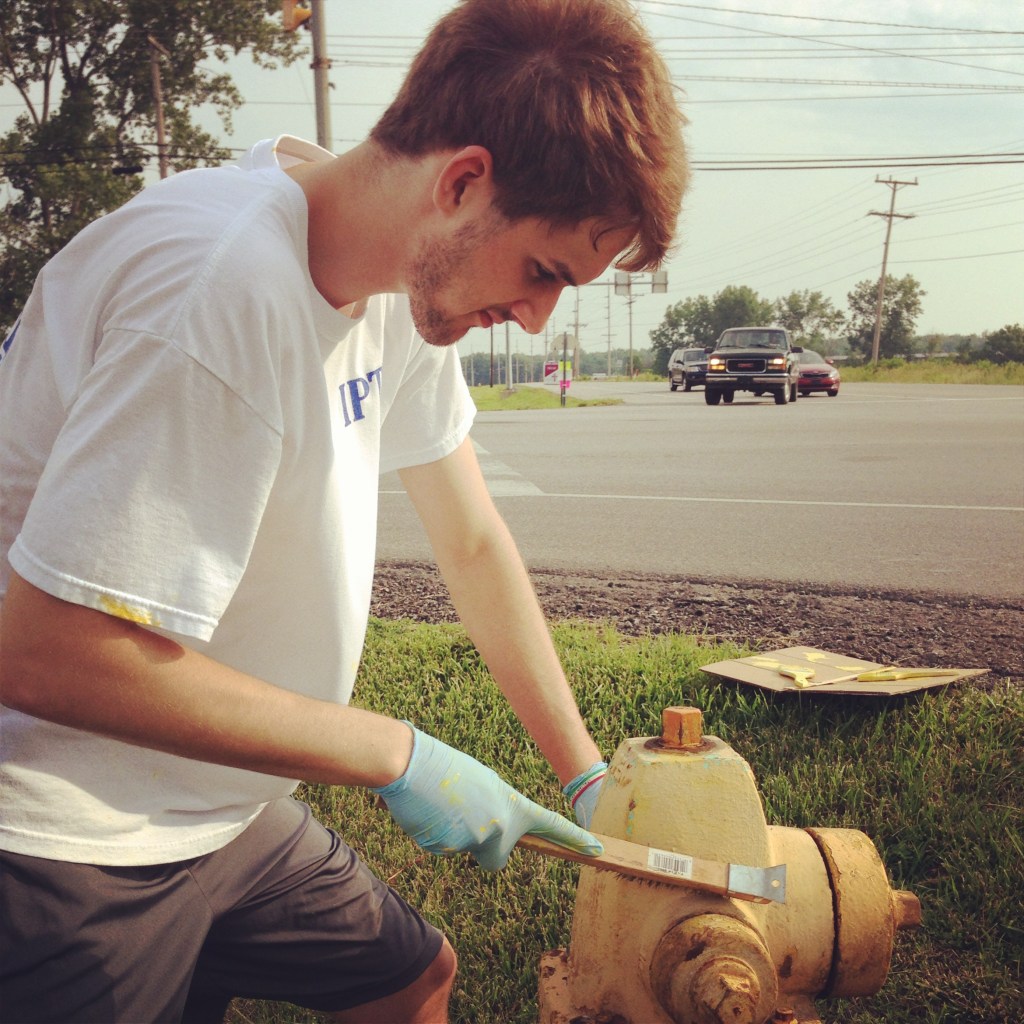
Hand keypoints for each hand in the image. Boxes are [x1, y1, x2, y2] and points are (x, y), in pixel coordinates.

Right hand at [371, 725, 602, 870]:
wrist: (411, 762)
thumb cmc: (443, 768)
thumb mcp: (482, 784)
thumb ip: (495, 810)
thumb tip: (489, 833)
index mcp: (510, 803)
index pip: (550, 824)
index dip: (573, 838)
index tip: (597, 850)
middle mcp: (499, 824)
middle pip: (496, 859)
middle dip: (483, 850)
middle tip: (464, 820)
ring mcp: (475, 839)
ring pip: (465, 852)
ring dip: (453, 837)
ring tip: (441, 807)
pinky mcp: (448, 849)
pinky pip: (443, 851)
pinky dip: (435, 837)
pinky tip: (429, 815)